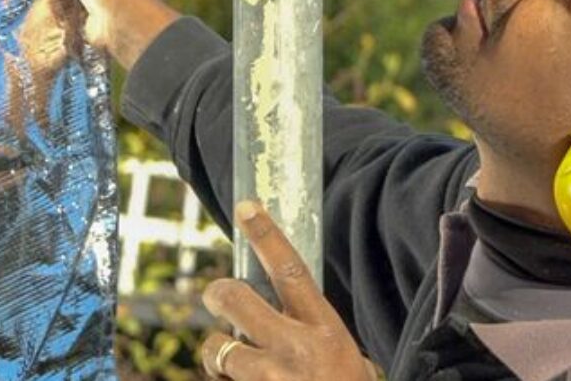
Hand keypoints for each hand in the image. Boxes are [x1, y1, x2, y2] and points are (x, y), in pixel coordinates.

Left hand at [200, 201, 378, 380]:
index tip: (247, 207)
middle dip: (218, 293)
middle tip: (217, 299)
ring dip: (219, 357)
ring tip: (238, 371)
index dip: (266, 236)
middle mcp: (294, 349)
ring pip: (218, 348)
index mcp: (326, 332)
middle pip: (236, 298)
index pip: (291, 271)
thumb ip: (323, 339)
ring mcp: (268, 377)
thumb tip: (302, 326)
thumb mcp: (353, 364)